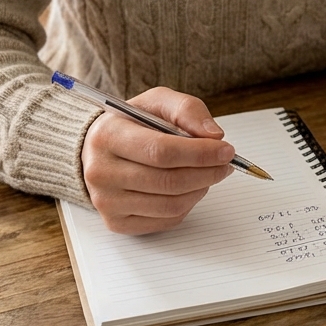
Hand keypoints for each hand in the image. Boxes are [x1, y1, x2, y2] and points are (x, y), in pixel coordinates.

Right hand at [81, 87, 234, 234]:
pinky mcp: (116, 222)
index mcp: (108, 136)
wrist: (99, 149)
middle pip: (168, 181)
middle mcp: (101, 172)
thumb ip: (186, 110)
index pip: (161, 151)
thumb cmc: (131, 124)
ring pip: (170, 204)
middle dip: (207, 173)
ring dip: (201, 189)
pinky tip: (190, 188)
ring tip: (210, 174)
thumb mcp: (157, 102)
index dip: (200, 153)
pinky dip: (187, 205)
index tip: (225, 150)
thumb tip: (213, 135)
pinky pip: (165, 220)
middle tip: (226, 164)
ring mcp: (106, 201)